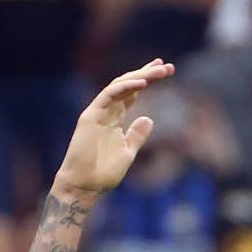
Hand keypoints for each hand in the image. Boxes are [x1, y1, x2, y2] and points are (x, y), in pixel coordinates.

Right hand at [53, 59, 176, 198]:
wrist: (84, 185)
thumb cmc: (104, 173)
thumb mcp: (128, 151)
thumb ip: (137, 135)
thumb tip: (148, 119)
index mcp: (115, 119)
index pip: (133, 93)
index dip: (147, 80)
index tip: (165, 71)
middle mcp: (107, 111)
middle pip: (128, 85)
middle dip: (147, 73)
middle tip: (167, 66)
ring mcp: (98, 112)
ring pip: (120, 86)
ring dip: (140, 76)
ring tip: (160, 70)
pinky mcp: (90, 116)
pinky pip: (108, 95)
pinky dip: (125, 87)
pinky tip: (142, 83)